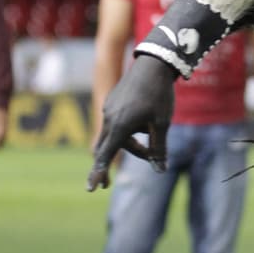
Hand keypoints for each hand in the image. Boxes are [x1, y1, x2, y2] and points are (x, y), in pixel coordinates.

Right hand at [88, 56, 175, 190]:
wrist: (153, 63)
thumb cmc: (160, 94)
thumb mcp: (162, 124)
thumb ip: (159, 149)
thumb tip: (160, 170)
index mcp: (120, 126)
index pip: (105, 156)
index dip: (98, 173)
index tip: (91, 188)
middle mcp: (110, 118)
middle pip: (108, 148)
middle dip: (109, 164)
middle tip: (107, 184)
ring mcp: (109, 108)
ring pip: (114, 135)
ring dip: (130, 143)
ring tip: (153, 136)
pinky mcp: (112, 102)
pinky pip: (116, 122)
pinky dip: (128, 129)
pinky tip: (146, 118)